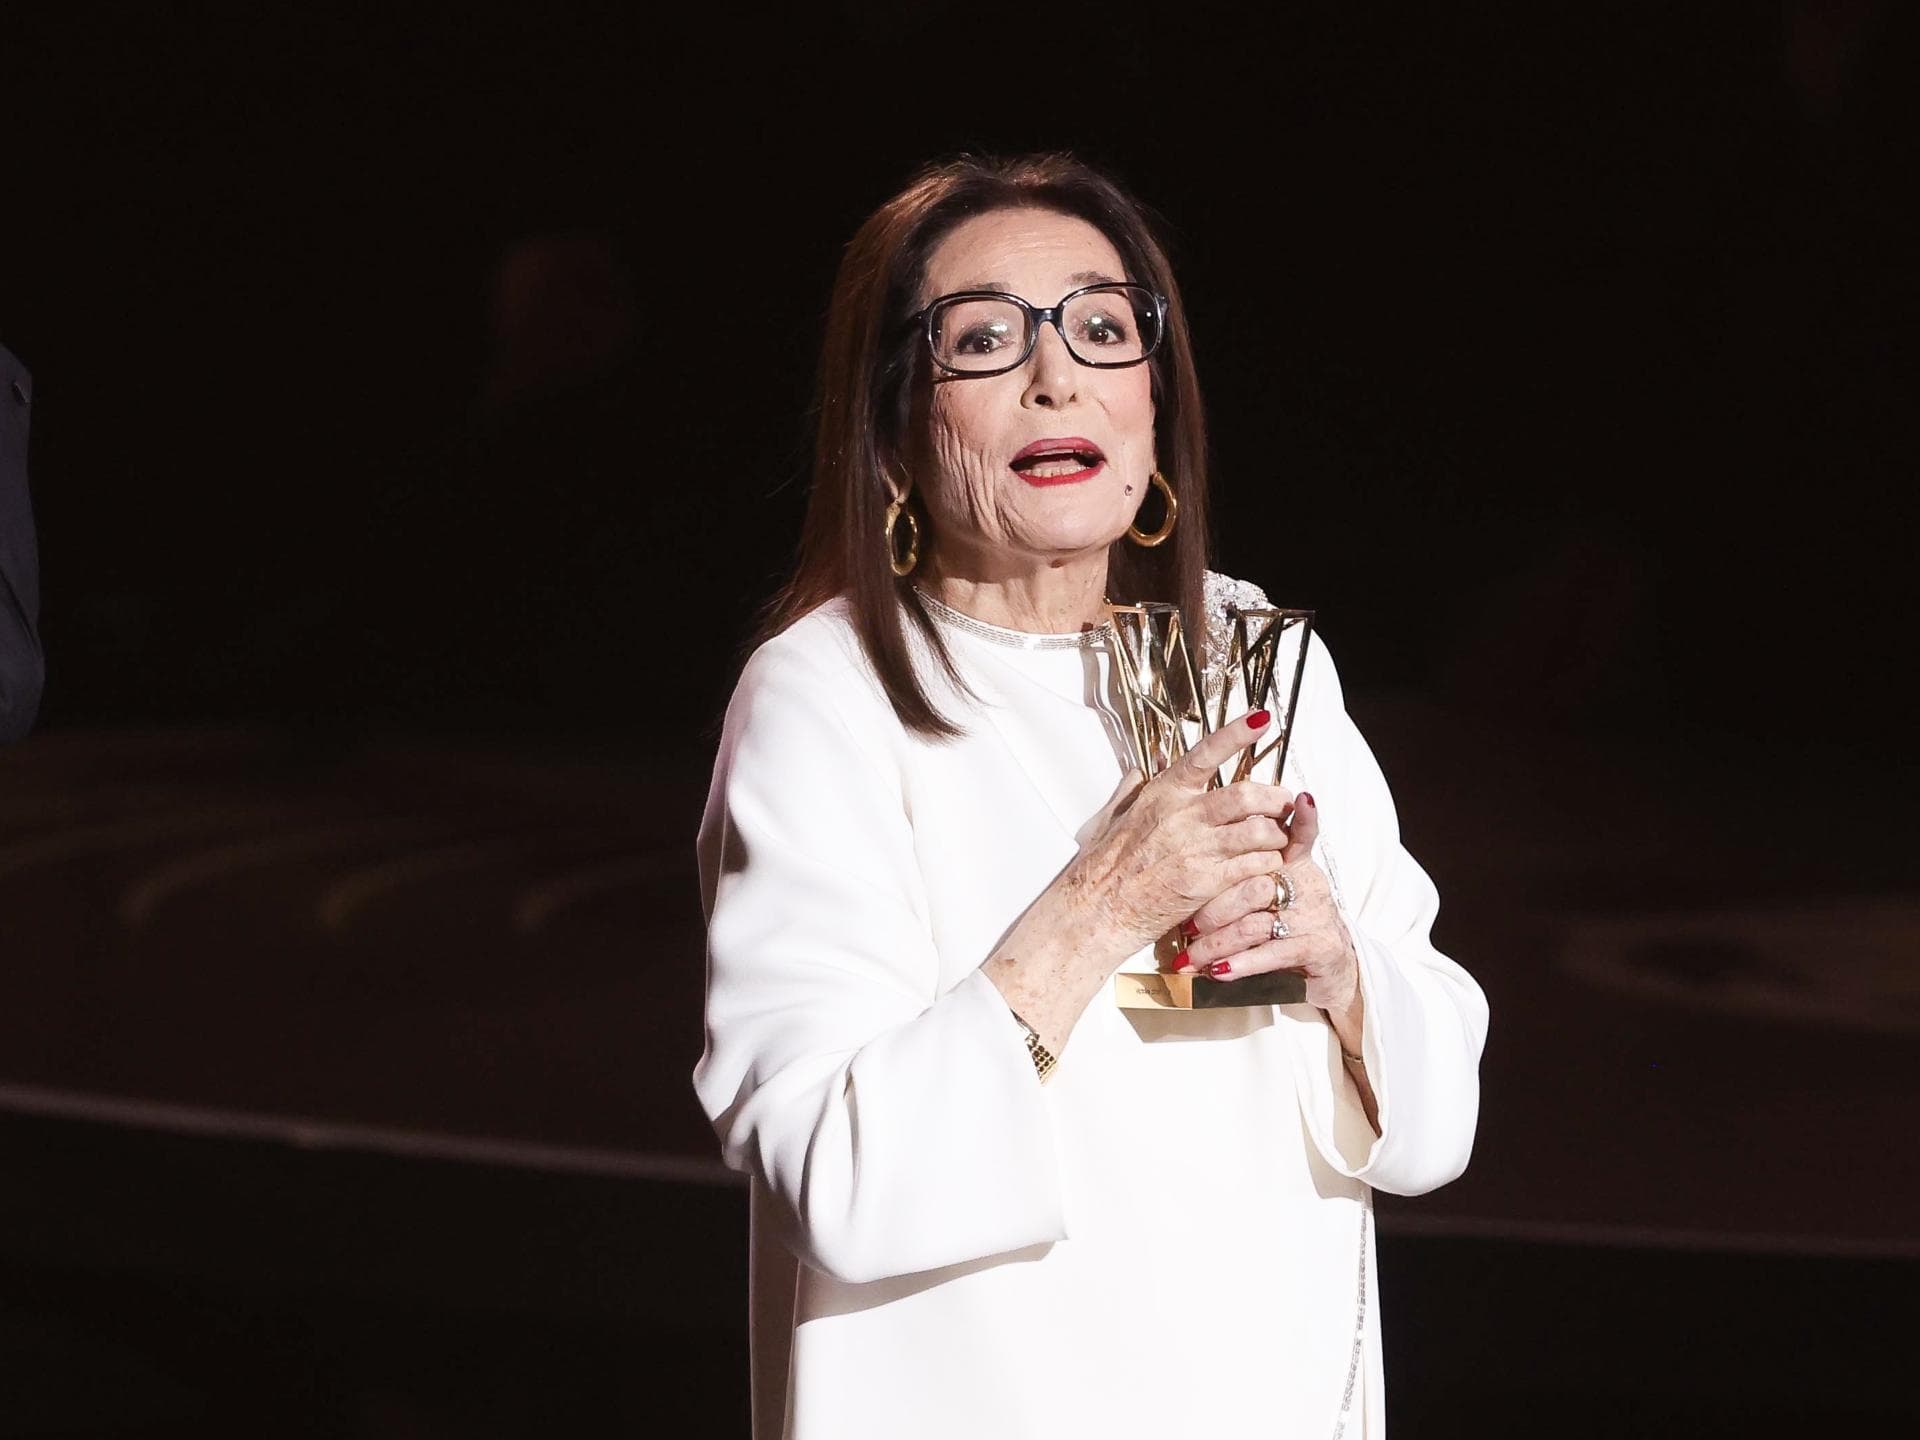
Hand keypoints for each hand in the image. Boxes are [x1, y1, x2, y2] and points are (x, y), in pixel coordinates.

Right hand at [1061, 710, 1295, 966]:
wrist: (1098, 910)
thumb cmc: (1104, 866)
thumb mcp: (1113, 814)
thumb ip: (1134, 786)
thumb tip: (1150, 764)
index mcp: (1163, 793)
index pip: (1206, 754)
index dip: (1237, 734)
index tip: (1261, 719)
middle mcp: (1181, 816)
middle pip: (1246, 795)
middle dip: (1275, 797)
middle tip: (1285, 802)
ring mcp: (1195, 850)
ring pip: (1257, 831)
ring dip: (1277, 834)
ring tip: (1280, 837)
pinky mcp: (1205, 883)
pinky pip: (1253, 866)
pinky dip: (1269, 863)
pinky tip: (1269, 864)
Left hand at [1173, 791, 1361, 1014]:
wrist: (1330, 968)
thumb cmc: (1288, 924)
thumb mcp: (1272, 889)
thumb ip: (1245, 866)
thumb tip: (1199, 849)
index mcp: (1295, 862)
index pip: (1299, 833)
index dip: (1302, 818)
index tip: (1299, 799)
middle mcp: (1308, 883)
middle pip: (1254, 885)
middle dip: (1213, 909)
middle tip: (1184, 929)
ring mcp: (1315, 914)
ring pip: (1255, 923)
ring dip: (1217, 944)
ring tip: (1190, 959)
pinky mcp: (1319, 946)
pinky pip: (1272, 952)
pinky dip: (1241, 963)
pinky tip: (1219, 972)